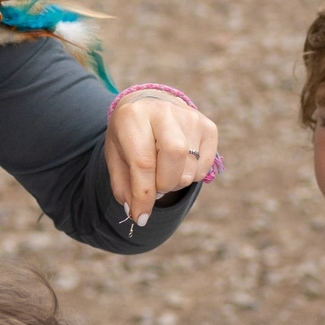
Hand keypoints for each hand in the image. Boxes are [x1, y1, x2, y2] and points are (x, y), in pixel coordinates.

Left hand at [104, 91, 218, 227]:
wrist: (148, 106)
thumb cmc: (129, 137)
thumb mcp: (116, 158)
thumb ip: (123, 187)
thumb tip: (137, 214)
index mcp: (135, 116)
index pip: (144, 161)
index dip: (143, 195)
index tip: (140, 217)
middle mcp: (165, 111)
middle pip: (175, 156)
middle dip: (163, 184)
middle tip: (154, 187)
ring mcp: (191, 117)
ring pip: (190, 169)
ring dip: (175, 183)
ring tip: (163, 172)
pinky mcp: (208, 127)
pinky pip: (203, 168)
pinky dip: (189, 177)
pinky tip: (177, 165)